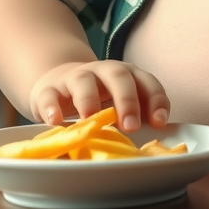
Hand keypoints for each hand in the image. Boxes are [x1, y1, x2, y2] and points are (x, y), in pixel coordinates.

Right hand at [29, 60, 169, 132]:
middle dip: (127, 101)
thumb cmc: (97, 97)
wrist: (57, 81)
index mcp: (126, 74)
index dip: (156, 100)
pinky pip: (50, 95)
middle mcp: (103, 71)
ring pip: (83, 81)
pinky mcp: (49, 89)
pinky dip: (52, 107)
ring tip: (91, 119)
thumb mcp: (119, 101)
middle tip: (131, 127)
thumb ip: (136, 113)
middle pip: (119, 76)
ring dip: (89, 100)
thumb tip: (154, 136)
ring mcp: (75, 77)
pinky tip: (55, 121)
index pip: (146, 82)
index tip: (159, 123)